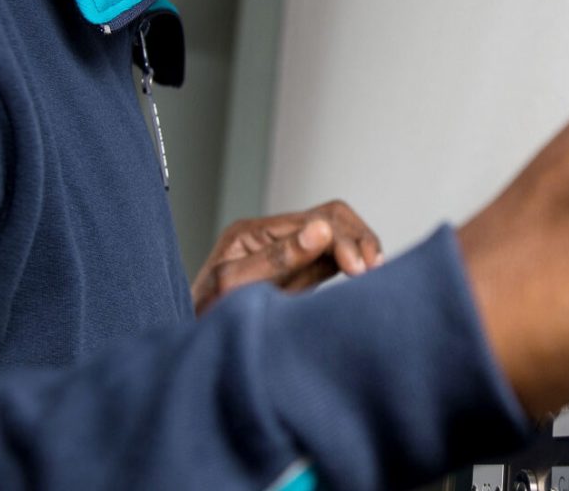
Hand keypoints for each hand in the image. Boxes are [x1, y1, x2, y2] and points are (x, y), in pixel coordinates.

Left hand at [190, 200, 382, 314]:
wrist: (194, 350)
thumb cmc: (203, 319)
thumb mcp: (234, 286)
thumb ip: (277, 258)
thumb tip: (320, 231)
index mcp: (255, 232)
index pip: (316, 219)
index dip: (344, 240)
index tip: (359, 268)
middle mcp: (274, 236)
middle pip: (333, 219)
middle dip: (358, 239)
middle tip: (373, 270)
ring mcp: (288, 254)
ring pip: (339, 236)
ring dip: (360, 249)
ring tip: (374, 273)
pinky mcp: (298, 274)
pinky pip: (334, 260)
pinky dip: (353, 264)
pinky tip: (363, 279)